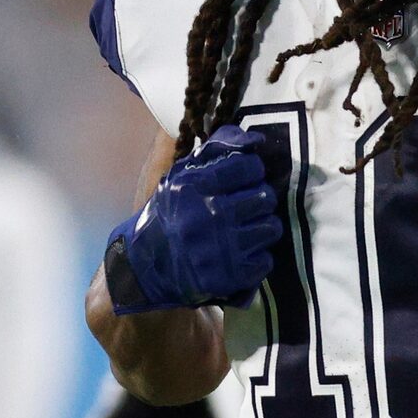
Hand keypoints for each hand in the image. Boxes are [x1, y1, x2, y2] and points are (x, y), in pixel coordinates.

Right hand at [103, 127, 279, 313]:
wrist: (146, 266)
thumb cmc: (169, 214)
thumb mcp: (181, 175)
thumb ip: (216, 151)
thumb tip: (254, 140)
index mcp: (196, 186)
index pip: (249, 167)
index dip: (252, 171)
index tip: (243, 179)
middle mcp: (209, 215)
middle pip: (265, 197)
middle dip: (258, 199)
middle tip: (243, 206)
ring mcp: (222, 249)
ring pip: (271, 228)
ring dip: (261, 228)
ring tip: (243, 229)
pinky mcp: (231, 277)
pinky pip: (267, 259)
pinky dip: (257, 257)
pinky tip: (240, 253)